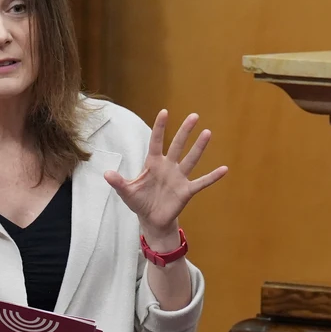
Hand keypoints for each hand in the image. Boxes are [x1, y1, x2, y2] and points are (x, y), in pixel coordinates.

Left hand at [103, 111, 227, 245]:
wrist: (152, 220)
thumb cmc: (139, 202)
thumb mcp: (127, 192)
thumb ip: (118, 182)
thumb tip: (106, 174)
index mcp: (153, 164)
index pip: (157, 142)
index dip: (160, 128)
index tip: (165, 112)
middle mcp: (168, 167)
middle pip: (178, 145)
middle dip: (185, 131)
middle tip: (194, 116)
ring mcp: (179, 178)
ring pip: (191, 159)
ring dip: (199, 147)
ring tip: (207, 133)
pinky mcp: (186, 191)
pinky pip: (201, 182)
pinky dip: (212, 177)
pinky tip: (224, 169)